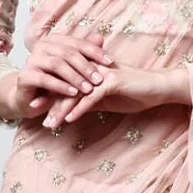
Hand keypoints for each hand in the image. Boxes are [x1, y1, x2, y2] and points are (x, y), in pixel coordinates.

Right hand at [0, 32, 112, 122]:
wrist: (28, 100)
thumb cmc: (53, 84)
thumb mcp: (72, 70)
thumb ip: (84, 55)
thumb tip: (101, 38)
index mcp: (54, 41)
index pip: (77, 43)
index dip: (95, 51)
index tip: (111, 62)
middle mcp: (41, 47)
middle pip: (68, 52)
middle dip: (86, 66)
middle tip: (100, 79)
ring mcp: (31, 60)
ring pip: (57, 65)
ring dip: (75, 77)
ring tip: (88, 89)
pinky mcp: (25, 76)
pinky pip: (45, 79)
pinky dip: (61, 86)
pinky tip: (73, 94)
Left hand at [43, 62, 192, 128]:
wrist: (158, 88)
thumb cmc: (135, 92)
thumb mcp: (107, 99)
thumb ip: (88, 101)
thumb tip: (70, 110)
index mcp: (90, 70)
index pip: (65, 81)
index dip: (49, 92)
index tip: (35, 103)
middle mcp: (93, 69)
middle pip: (65, 85)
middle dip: (49, 100)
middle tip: (34, 112)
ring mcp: (101, 74)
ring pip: (75, 92)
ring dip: (60, 109)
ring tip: (49, 123)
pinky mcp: (112, 82)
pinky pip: (91, 97)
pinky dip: (79, 109)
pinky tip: (69, 120)